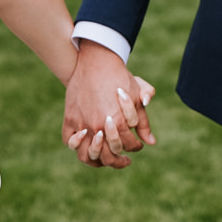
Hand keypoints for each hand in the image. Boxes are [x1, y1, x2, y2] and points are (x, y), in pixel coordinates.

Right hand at [62, 40, 156, 167]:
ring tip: (105, 159)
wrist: (95, 62)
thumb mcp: (136, 97)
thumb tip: (151, 142)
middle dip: (120, 159)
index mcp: (118, 121)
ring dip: (98, 160)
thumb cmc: (119, 77)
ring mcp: (82, 124)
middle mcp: (98, 126)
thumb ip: (143, 122)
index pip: (128, 145)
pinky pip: (70, 142)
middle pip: (109, 154)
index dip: (136, 147)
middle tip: (125, 159)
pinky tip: (87, 146)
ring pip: (88, 155)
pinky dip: (77, 147)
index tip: (138, 145)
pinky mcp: (70, 118)